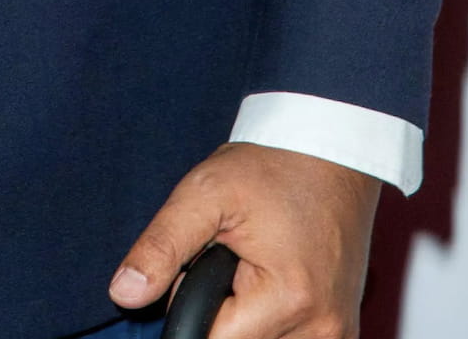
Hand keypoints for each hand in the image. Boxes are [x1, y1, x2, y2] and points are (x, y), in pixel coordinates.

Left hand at [109, 142, 379, 336]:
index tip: (204, 262)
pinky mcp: (343, 332)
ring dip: (247, 320)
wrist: (332, 148)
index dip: (194, 303)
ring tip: (252, 266)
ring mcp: (338, 335)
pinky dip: (271, 321)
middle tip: (228, 259)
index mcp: (290, 300)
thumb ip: (162, 245)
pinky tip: (272, 281)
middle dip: (221, 313)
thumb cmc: (271, 166)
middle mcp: (323, 331)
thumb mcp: (205, 192)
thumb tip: (124, 293)